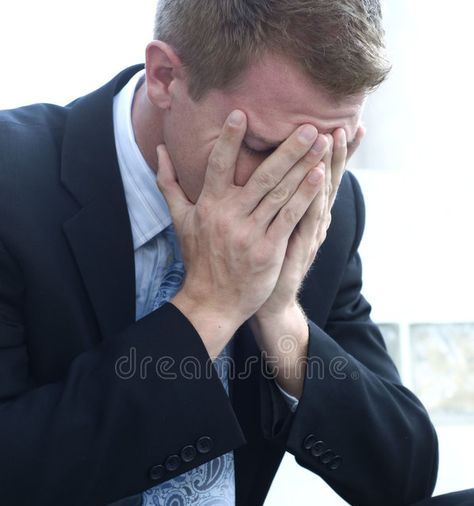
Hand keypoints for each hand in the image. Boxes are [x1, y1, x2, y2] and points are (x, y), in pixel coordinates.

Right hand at [155, 111, 326, 355]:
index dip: (229, 140)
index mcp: (208, 204)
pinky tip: (320, 177)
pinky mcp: (268, 250)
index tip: (242, 113)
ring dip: (303, 166)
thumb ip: (170, 183)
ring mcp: (249, 233)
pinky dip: (305, 197)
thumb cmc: (199, 259)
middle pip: (262, 175)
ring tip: (322, 143)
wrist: (212, 301)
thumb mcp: (180, 220)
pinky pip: (289, 218)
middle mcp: (229, 216)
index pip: (218, 165)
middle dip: (287, 148)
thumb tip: (160, 149)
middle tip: (308, 124)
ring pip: (280, 193)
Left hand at [255, 125, 365, 318]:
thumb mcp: (265, 226)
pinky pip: (307, 217)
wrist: (263, 302)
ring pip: (319, 193)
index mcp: (301, 212)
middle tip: (342, 122)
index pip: (318, 175)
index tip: (340, 122)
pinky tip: (318, 177)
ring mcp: (306, 233)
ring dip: (328, 165)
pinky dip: (313, 196)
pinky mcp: (297, 247)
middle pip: (325, 179)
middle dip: (335, 152)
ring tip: (334, 137)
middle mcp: (310, 220)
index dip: (331, 152)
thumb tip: (259, 173)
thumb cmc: (260, 262)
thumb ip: (268, 200)